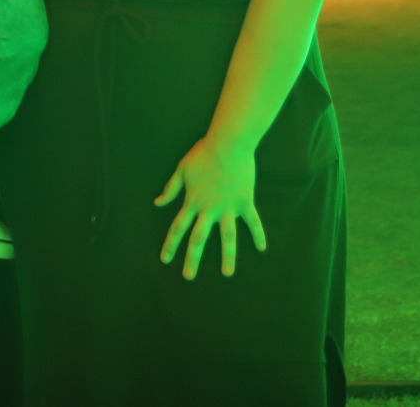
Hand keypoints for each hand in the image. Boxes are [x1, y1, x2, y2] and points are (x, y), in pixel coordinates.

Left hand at [155, 135, 266, 279]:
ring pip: (227, 237)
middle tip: (188, 276)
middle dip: (192, 258)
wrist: (228, 143)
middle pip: (199, 238)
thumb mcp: (182, 169)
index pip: (178, 227)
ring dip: (227, 256)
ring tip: (227, 274)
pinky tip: (262, 248)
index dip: (170, 244)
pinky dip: (258, 234)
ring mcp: (228, 207)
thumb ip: (170, 189)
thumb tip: (157, 203)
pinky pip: (253, 221)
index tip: (165, 260)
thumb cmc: (203, 153)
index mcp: (192, 201)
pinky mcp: (244, 201)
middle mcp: (209, 208)